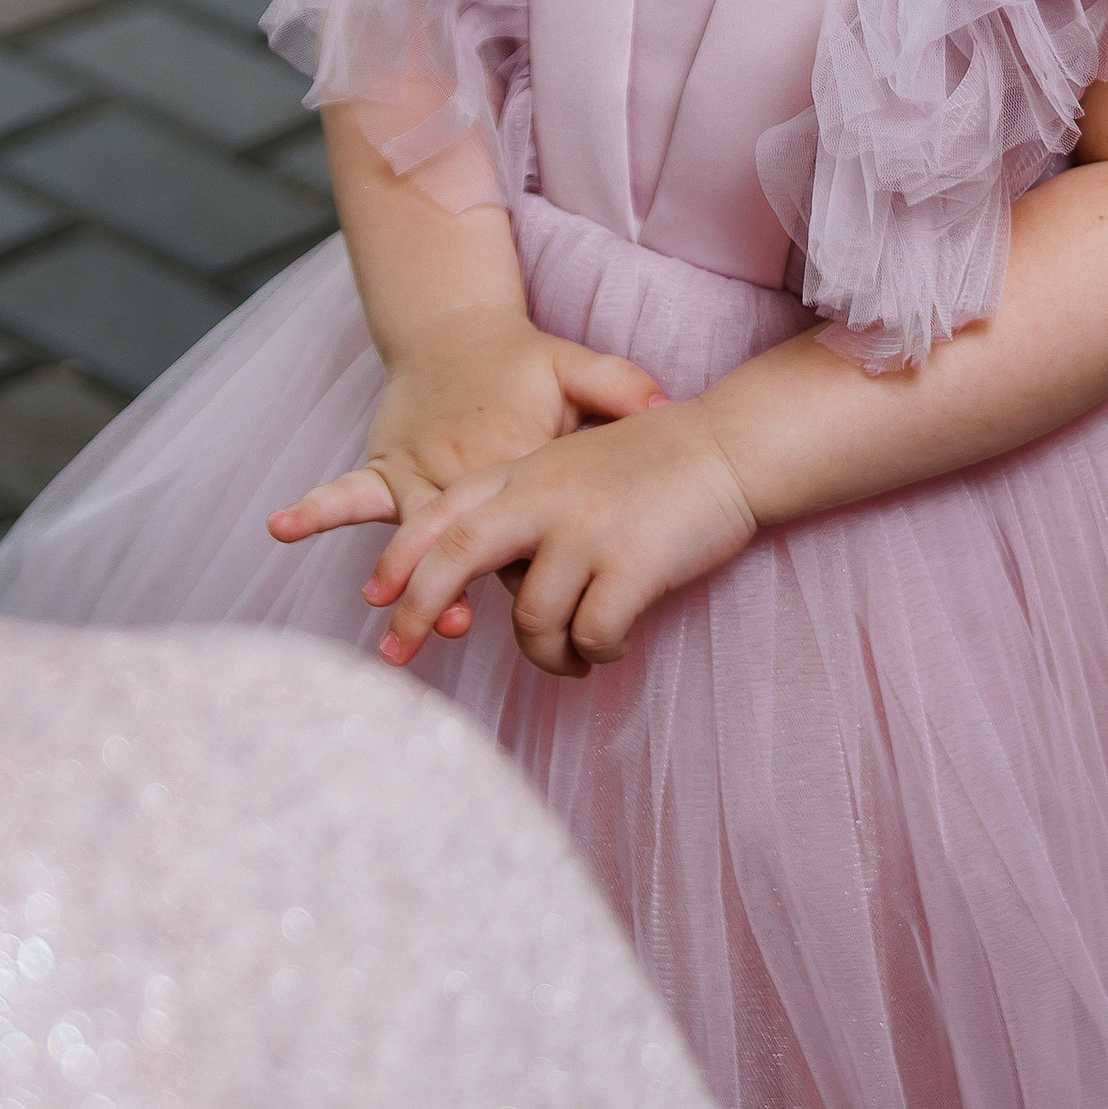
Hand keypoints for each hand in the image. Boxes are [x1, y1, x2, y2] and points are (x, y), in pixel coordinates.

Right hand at [269, 313, 664, 641]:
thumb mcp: (575, 368)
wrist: (455, 330)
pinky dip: (317, 509)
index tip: (530, 594)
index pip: (521, 519)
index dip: (527, 559)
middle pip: (462, 536)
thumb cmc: (524, 362)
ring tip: (384, 610)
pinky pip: (350, 492)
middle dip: (451, 584)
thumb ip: (618, 388)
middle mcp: (458, 463)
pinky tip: (281, 527)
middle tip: (446, 627)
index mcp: (509, 452)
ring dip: (395, 569)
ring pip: (411, 528)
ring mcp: (417, 465)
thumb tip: (668, 406)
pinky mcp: (387, 465)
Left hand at [362, 399, 760, 676]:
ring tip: (571, 662)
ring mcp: (587, 531)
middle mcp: (544, 498)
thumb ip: (527, 503)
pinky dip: (597, 653)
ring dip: (546, 657)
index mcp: (526, 474)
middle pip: (455, 558)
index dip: (402, 557)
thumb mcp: (574, 461)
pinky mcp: (631, 565)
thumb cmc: (659, 462)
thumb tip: (491, 572)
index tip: (374, 598)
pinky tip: (611, 646)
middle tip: (395, 655)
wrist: (733, 447)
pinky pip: (592, 636)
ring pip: (531, 620)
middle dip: (417, 611)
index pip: (442, 513)